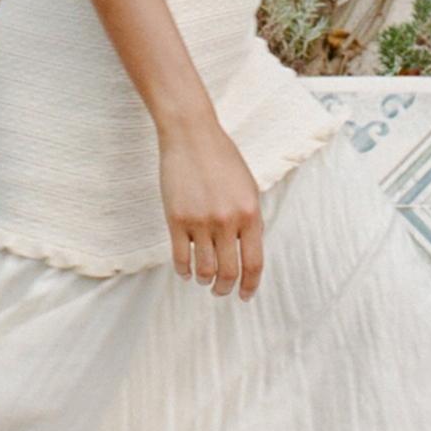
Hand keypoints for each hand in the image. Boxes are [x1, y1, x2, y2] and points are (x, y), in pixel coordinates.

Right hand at [158, 119, 264, 298]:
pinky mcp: (176, 219)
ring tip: (204, 279)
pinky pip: (181, 258)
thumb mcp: (249, 187)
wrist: (191, 135)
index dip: (250, 285)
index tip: (245, 295)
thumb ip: (251, 219)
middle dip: (225, 288)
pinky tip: (186, 271)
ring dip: (205, 281)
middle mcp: (227, 221)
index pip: (254, 263)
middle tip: (221, 291)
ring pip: (204, 270)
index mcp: (250, 213)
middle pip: (229, 272)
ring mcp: (200, 221)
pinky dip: (184, 271)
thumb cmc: (222, 159)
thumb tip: (250, 250)